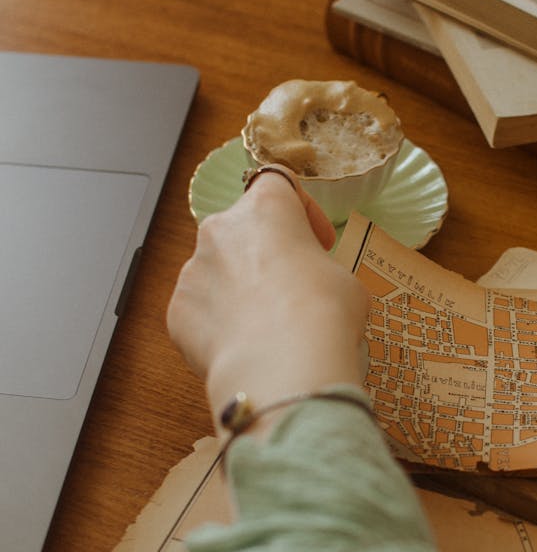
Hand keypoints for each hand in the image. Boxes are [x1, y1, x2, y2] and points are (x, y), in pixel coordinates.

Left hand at [167, 168, 369, 431]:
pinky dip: (219, 324)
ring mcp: (193, 269)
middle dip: (265, 253)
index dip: (301, 211)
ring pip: (217, 271)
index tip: (316, 240)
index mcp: (265, 207)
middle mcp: (220, 228)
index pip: (278, 184)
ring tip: (267, 325)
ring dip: (239, 289)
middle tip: (291, 286)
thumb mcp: (345, 280)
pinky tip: (245, 346)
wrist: (283, 367)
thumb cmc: (322, 315)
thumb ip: (318, 268)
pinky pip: (200, 310)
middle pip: (242, 229)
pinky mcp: (177, 310)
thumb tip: (311, 286)